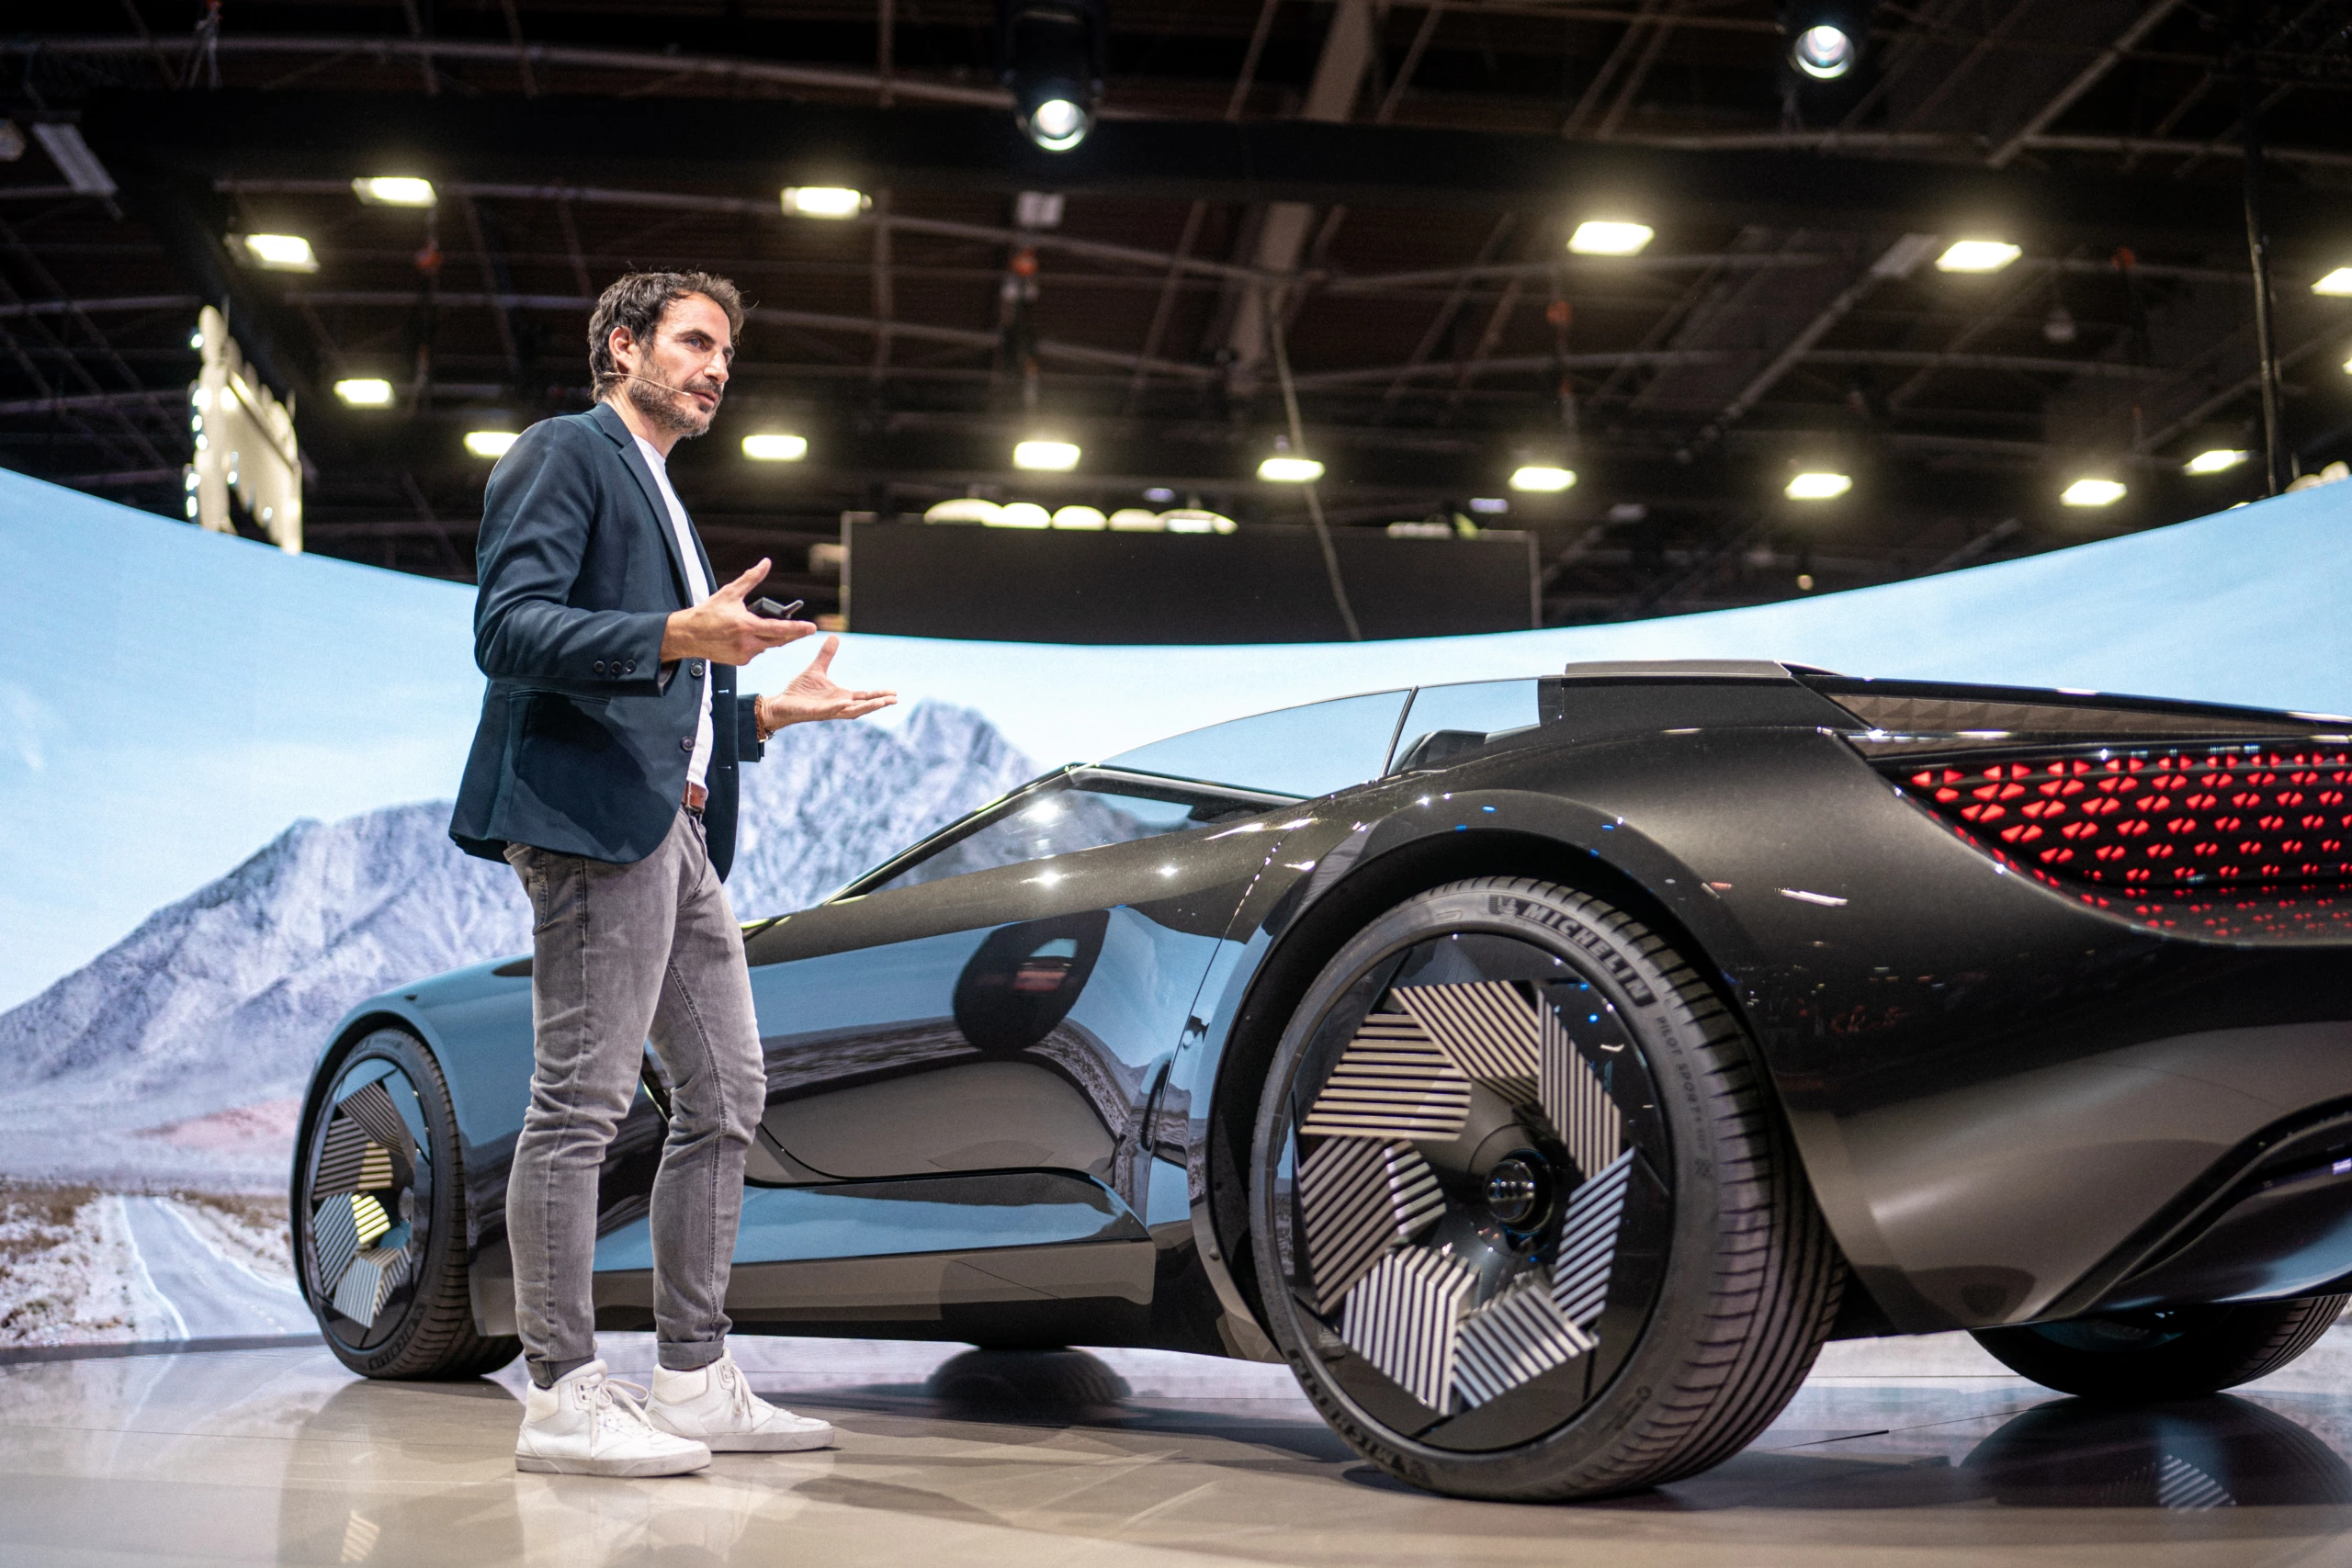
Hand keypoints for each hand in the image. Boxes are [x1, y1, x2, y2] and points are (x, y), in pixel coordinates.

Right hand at [660, 558, 814, 664]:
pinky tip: (746, 637)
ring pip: (767, 646)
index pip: (779, 629)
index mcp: (746, 626)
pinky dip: (756, 644)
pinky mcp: (739, 661)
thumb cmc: (708, 613)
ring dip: (769, 638)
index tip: (812, 628)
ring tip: (758, 627)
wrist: (688, 635)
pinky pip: (756, 652)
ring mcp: (743, 654)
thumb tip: (766, 563)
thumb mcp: (730, 593)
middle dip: (791, 634)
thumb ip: (751, 578)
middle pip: (779, 640)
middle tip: (802, 629)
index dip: (798, 629)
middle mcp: (747, 643)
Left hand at [757, 637, 897, 734]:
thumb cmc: (799, 690)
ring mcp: (827, 711)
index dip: (878, 694)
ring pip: (850, 711)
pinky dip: (838, 708)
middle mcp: (837, 706)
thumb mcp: (816, 669)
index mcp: (840, 696)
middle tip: (894, 700)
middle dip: (878, 703)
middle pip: (862, 706)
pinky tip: (846, 703)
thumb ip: (826, 655)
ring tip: (880, 703)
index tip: (894, 693)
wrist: (780, 703)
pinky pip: (828, 711)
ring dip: (865, 708)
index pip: (863, 696)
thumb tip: (835, 637)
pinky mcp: (814, 713)